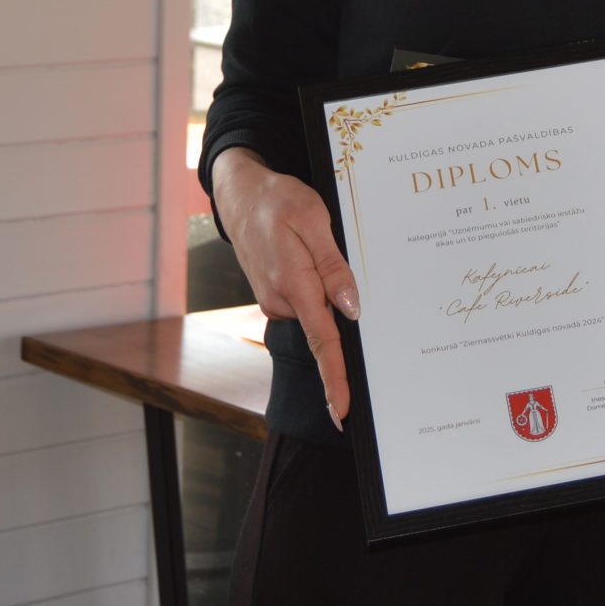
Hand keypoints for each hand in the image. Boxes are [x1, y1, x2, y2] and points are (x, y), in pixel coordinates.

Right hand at [212, 147, 358, 427]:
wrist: (240, 193)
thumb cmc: (277, 200)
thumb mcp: (313, 219)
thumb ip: (333, 265)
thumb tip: (351, 308)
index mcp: (293, 284)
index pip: (320, 341)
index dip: (334, 379)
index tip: (341, 412)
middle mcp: (281, 300)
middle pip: (324, 330)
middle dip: (346, 332)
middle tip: (365, 311)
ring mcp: (276, 299)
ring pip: (317, 313)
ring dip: (332, 303)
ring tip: (332, 261)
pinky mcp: (277, 293)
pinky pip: (308, 303)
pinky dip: (321, 296)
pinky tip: (325, 273)